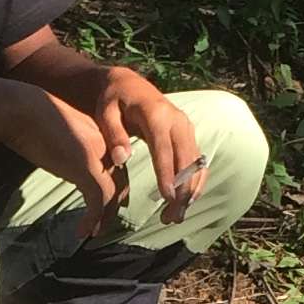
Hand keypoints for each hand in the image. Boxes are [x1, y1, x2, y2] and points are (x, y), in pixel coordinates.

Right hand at [0, 79, 121, 232]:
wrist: (16, 108)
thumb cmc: (26, 117)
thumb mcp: (54, 132)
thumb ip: (66, 147)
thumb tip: (61, 161)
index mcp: (98, 133)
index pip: (115, 165)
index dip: (111, 186)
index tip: (101, 205)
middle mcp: (104, 143)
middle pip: (119, 181)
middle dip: (112, 206)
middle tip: (101, 225)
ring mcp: (97, 155)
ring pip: (112, 194)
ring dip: (103, 217)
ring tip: (92, 233)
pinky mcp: (86, 167)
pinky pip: (98, 200)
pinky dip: (92, 219)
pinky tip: (81, 231)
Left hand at [91, 69, 204, 223]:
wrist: (130, 85)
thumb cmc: (113, 100)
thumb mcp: (105, 112)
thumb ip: (113, 134)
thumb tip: (122, 158)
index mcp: (156, 114)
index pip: (164, 148)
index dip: (168, 173)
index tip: (168, 198)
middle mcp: (177, 120)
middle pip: (186, 160)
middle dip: (182, 191)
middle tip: (171, 218)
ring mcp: (186, 127)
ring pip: (196, 164)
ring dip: (190, 192)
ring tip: (175, 217)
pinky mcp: (189, 135)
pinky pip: (198, 162)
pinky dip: (195, 183)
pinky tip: (186, 203)